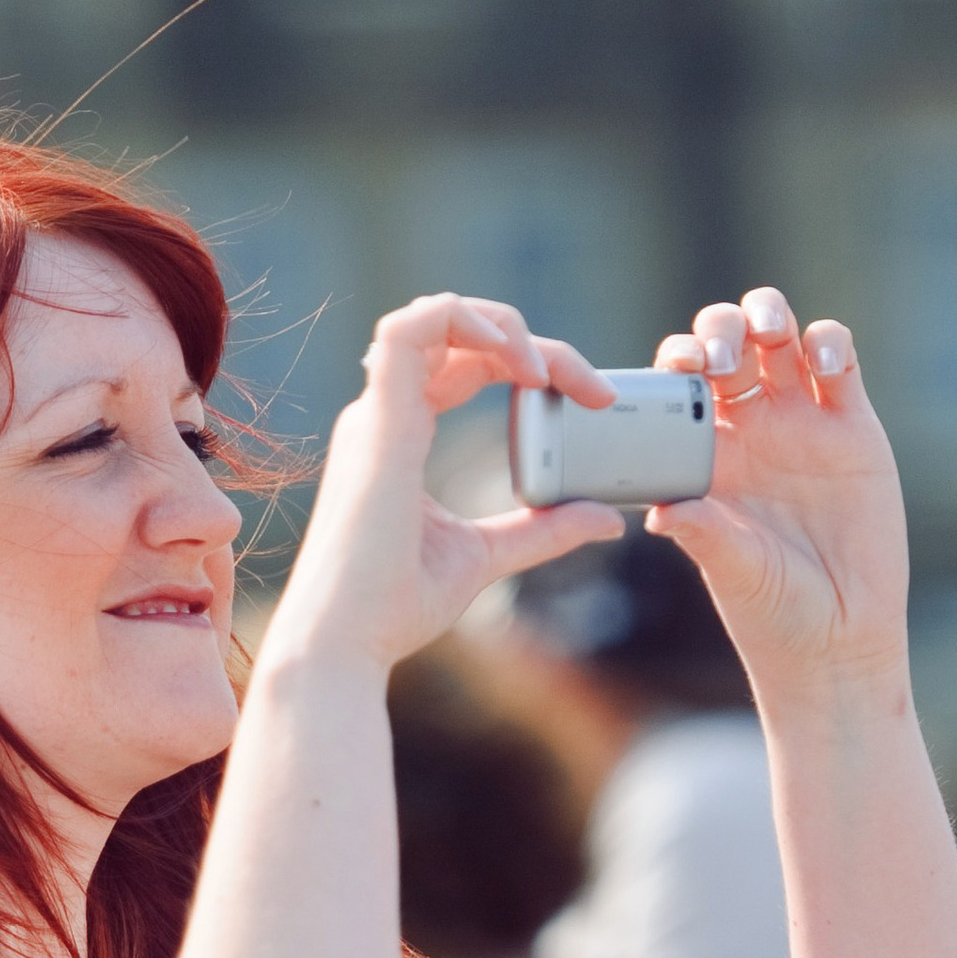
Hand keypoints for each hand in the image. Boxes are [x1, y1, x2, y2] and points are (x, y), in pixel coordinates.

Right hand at [265, 297, 623, 679]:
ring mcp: (377, 414)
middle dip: (536, 344)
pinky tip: (511, 354)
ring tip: (545, 370)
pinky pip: (409, 330)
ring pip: (436, 315)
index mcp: (402, 434)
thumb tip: (608, 519)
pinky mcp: (377, 424)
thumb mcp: (489, 555)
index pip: (469, 363)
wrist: (347, 642)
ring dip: (501, 324)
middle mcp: (385, 414)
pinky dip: (462, 321)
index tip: (594, 402)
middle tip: (594, 389)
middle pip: (464, 335)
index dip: (533, 364)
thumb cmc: (395, 607)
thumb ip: (543, 531)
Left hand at [650, 291, 909, 707]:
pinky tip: (822, 364)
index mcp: (706, 453)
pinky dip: (828, 343)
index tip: (675, 372)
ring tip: (766, 333)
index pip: (679, 384)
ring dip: (767, 314)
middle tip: (717, 359)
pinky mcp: (854, 426)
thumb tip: (659, 512)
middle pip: (728, 343)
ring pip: (781, 337)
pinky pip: (839, 360)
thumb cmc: (773, 611)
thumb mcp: (733, 570)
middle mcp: (751, 429)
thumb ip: (703, 534)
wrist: (839, 636)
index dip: (674, 361)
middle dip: (717, 330)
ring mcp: (804, 422)